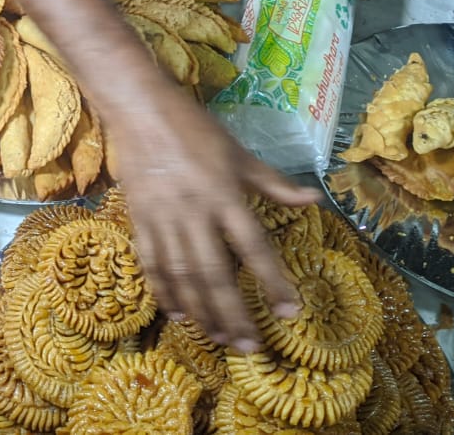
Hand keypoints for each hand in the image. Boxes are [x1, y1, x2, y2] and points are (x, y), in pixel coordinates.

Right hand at [106, 75, 318, 349]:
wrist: (139, 108)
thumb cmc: (194, 128)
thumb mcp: (238, 152)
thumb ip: (273, 182)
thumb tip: (314, 199)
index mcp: (224, 194)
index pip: (253, 246)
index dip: (272, 280)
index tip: (289, 311)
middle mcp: (195, 211)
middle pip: (216, 273)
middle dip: (234, 313)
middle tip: (251, 346)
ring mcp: (163, 218)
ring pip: (183, 275)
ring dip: (201, 311)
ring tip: (219, 338)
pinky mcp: (139, 219)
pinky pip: (152, 263)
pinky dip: (164, 291)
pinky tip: (178, 314)